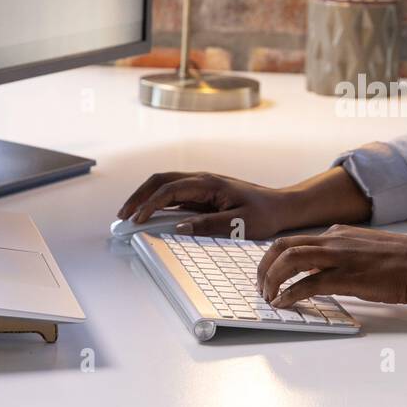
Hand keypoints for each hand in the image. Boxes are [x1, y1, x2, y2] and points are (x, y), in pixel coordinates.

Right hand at [116, 171, 292, 237]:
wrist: (282, 205)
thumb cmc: (265, 213)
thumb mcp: (240, 224)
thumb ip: (209, 225)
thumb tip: (179, 227)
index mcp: (209, 183)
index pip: (170, 189)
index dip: (149, 204)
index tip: (137, 220)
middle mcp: (202, 179)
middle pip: (160, 180)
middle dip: (138, 196)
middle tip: (123, 216)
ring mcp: (202, 185)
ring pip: (165, 184)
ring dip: (146, 197)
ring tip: (131, 215)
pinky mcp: (204, 193)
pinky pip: (175, 194)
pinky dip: (158, 202)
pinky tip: (151, 216)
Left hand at [255, 224, 406, 317]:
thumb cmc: (401, 261)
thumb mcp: (365, 248)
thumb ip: (344, 253)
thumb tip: (325, 268)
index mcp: (337, 233)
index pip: (294, 240)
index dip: (274, 259)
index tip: (268, 274)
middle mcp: (332, 240)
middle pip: (282, 246)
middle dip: (263, 267)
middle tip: (260, 287)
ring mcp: (337, 258)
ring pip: (289, 260)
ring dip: (271, 280)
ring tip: (268, 297)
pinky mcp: (345, 277)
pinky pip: (307, 284)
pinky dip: (289, 294)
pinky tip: (284, 304)